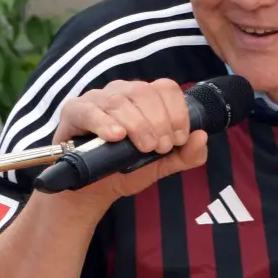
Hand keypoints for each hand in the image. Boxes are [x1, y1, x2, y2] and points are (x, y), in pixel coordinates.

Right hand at [48, 78, 208, 207]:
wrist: (92, 189)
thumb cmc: (126, 168)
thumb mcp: (161, 165)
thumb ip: (186, 155)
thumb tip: (202, 136)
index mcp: (145, 98)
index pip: (166, 88)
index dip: (177, 112)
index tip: (179, 139)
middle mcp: (122, 92)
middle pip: (144, 93)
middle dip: (159, 122)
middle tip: (160, 148)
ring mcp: (97, 99)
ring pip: (119, 101)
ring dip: (137, 125)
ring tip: (143, 147)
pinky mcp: (74, 111)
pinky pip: (89, 110)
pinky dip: (104, 123)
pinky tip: (116, 136)